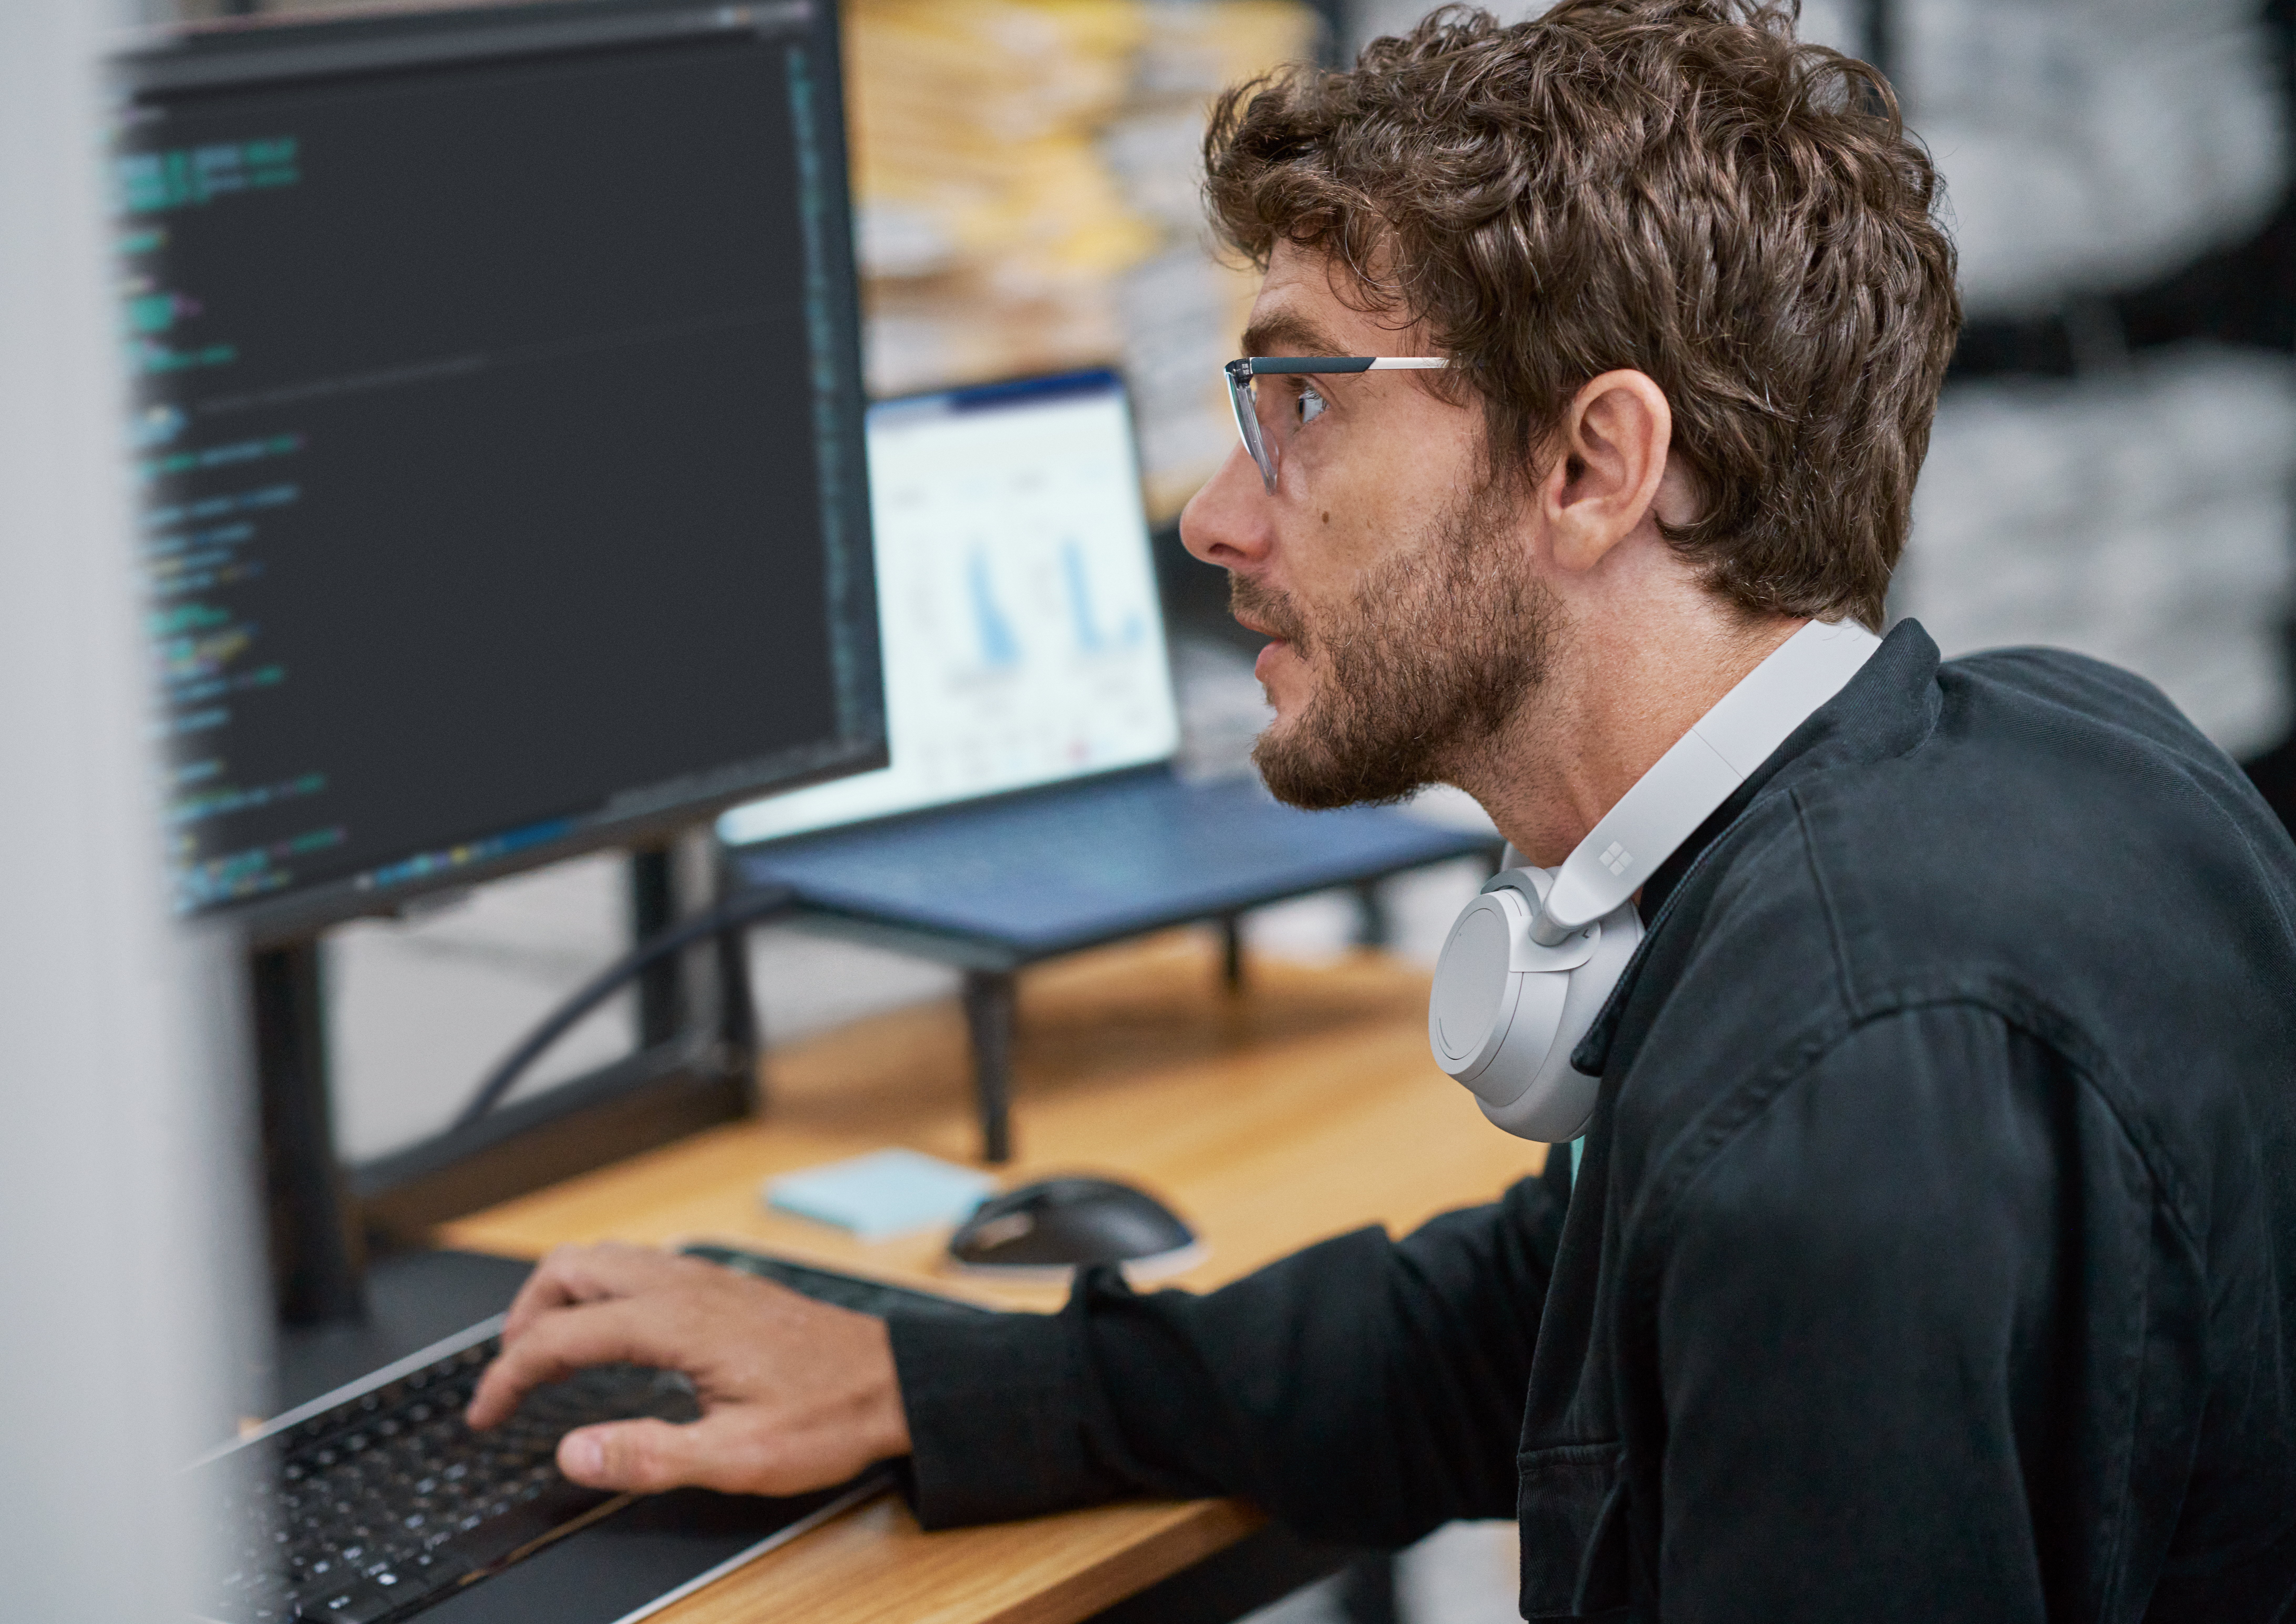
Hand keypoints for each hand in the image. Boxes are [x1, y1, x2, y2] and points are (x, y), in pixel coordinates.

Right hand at [464, 1242, 911, 1496]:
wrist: (896, 1382)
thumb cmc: (830, 1415)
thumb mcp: (739, 1457)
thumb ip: (651, 1455)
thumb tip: (574, 1453)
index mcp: (679, 1323)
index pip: (563, 1336)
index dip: (510, 1375)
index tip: (485, 1413)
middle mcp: (688, 1286)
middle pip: (573, 1270)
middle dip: (524, 1317)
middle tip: (509, 1375)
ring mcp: (706, 1278)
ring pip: (606, 1259)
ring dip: (561, 1297)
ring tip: (542, 1352)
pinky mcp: (723, 1285)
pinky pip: (640, 1266)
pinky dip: (600, 1290)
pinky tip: (606, 1330)